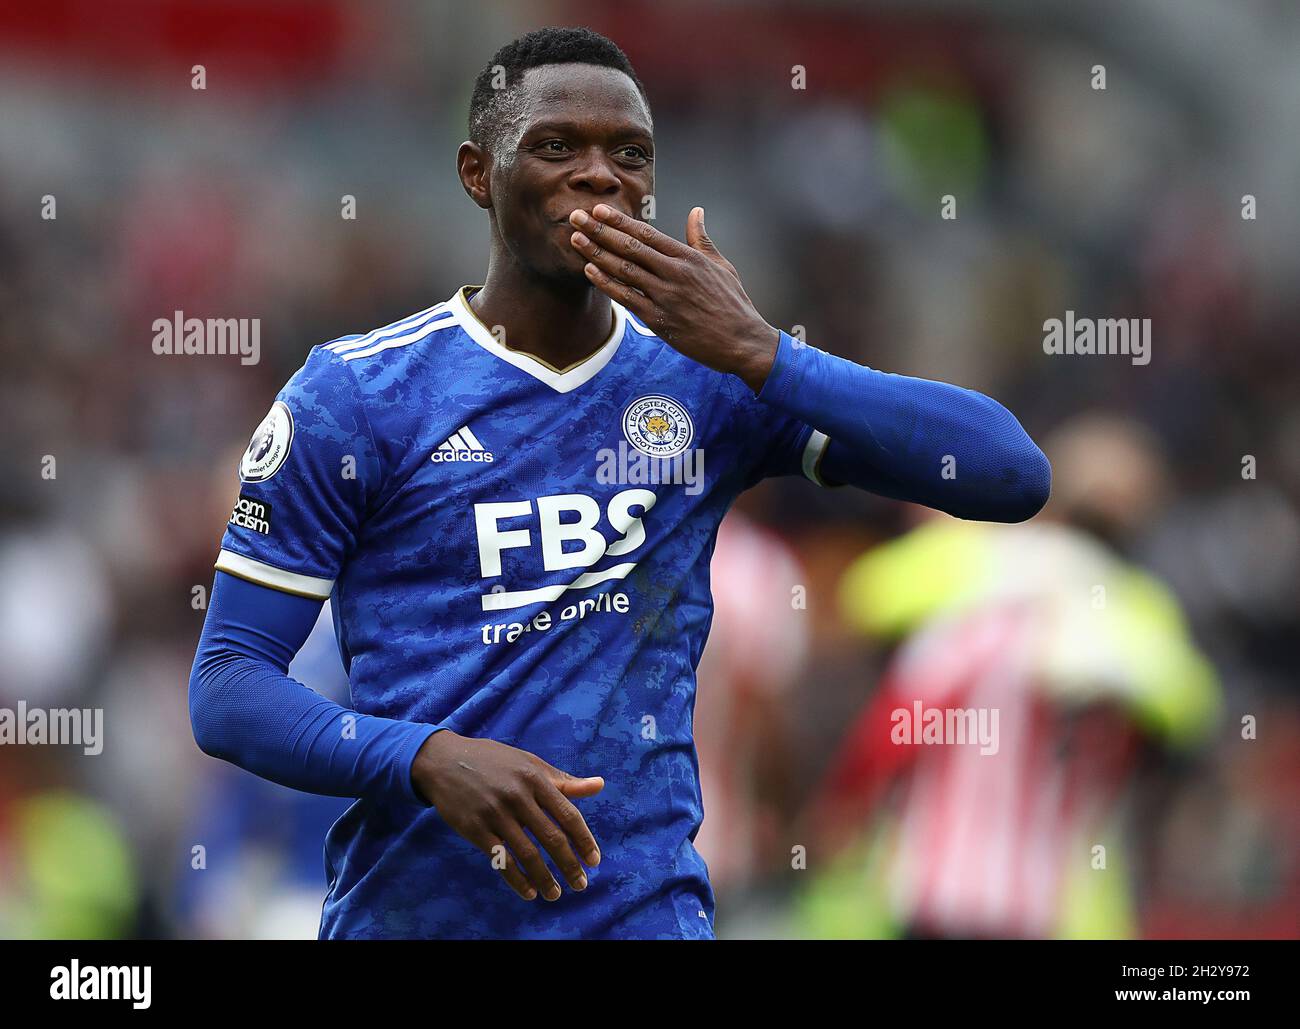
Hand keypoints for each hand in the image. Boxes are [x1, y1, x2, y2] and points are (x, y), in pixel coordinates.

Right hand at [411, 730, 603, 901]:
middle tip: (581, 884)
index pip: (568, 815)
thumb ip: (563, 780)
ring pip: (527, 854)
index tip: (594, 861)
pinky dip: (516, 880)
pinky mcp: (475, 829)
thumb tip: (599, 785)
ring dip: (544, 878)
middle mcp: (517, 796)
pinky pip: (501, 860)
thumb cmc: (493, 761)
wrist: (444, 760)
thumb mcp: (529, 763)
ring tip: (556, 894)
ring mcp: (494, 814)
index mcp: (535, 778)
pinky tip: (528, 891)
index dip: (584, 840)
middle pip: (551, 837)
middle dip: (569, 865)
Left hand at [569, 204, 779, 392]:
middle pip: (630, 247)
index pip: (647, 234)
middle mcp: (675, 274)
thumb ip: (702, 239)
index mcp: (689, 258)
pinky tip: (590, 270)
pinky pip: (628, 298)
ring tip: (576, 239)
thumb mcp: (722, 266)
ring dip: (597, 253)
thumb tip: (696, 212)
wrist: (742, 341)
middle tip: (576, 217)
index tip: (600, 210)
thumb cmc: (734, 304)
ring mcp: (666, 297)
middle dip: (600, 230)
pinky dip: (607, 283)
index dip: (620, 221)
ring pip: (624, 270)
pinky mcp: (660, 320)